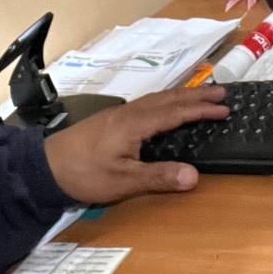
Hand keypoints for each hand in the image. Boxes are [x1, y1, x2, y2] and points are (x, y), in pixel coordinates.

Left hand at [43, 84, 227, 204]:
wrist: (47, 166)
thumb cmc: (85, 173)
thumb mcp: (124, 181)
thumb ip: (159, 177)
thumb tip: (195, 176)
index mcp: (136, 123)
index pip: (176, 112)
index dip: (202, 109)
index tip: (225, 108)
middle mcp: (130, 112)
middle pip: (169, 98)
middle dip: (197, 95)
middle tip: (222, 92)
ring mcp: (120, 113)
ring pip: (158, 98)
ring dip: (182, 95)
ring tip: (202, 95)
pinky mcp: (113, 119)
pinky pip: (149, 102)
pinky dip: (167, 100)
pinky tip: (166, 107)